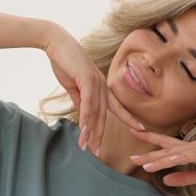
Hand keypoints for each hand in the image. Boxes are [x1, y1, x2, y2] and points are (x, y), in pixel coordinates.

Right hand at [43, 25, 146, 154]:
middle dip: (100, 135)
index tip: (140, 129)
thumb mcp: (73, 86)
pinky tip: (84, 130)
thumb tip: (83, 114)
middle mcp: (102, 85)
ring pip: (95, 112)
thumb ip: (80, 99)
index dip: (128, 118)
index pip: (116, 106)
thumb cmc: (64, 61)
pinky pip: (87, 103)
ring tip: (87, 148)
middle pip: (103, 115)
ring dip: (90, 132)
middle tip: (97, 153)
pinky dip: (86, 117)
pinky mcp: (86, 79)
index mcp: (101, 86)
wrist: (56, 42)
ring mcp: (96, 82)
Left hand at [127, 127, 195, 185]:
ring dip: (156, 158)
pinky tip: (163, 163)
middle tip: (130, 151)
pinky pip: (186, 156)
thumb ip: (183, 178)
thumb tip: (165, 180)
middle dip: (147, 149)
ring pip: (172, 153)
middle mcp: (191, 146)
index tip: (135, 145)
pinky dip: (173, 159)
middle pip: (164, 147)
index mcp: (189, 151)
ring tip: (141, 162)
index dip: (151, 145)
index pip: (166, 147)